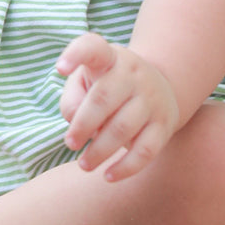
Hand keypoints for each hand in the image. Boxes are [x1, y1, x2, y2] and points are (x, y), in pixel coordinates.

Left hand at [56, 33, 180, 181]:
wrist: (160, 87)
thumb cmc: (108, 86)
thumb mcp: (86, 82)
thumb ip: (72, 98)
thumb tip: (75, 121)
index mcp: (109, 58)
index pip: (93, 48)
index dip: (76, 55)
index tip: (60, 68)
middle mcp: (132, 74)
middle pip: (103, 98)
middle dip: (83, 125)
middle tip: (70, 144)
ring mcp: (151, 98)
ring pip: (123, 128)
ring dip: (100, 151)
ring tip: (84, 164)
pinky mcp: (164, 124)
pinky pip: (147, 150)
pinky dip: (127, 167)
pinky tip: (109, 176)